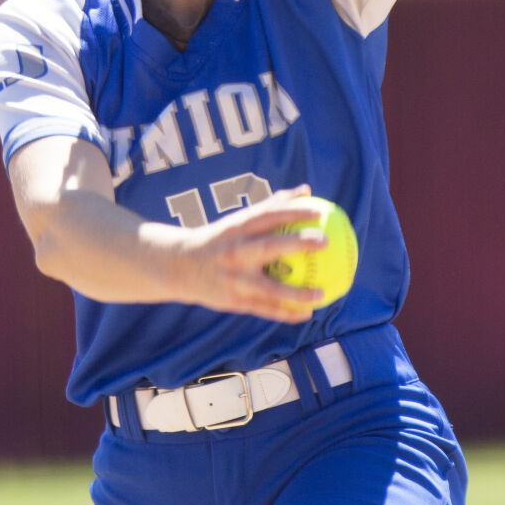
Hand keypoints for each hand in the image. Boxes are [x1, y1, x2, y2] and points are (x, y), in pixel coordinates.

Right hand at [168, 185, 329, 322]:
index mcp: (237, 229)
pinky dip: (286, 313)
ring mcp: (234, 278)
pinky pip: (265, 309)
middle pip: (269, 246)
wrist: (180, 266)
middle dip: (297, 243)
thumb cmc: (220, 239)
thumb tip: (306, 190)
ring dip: (296, 293)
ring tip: (322, 294)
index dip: (294, 213)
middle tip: (325, 241)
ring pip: (269, 288)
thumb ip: (272, 206)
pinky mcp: (234, 300)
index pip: (268, 216)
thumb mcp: (239, 221)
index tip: (319, 212)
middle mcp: (236, 252)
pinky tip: (307, 314)